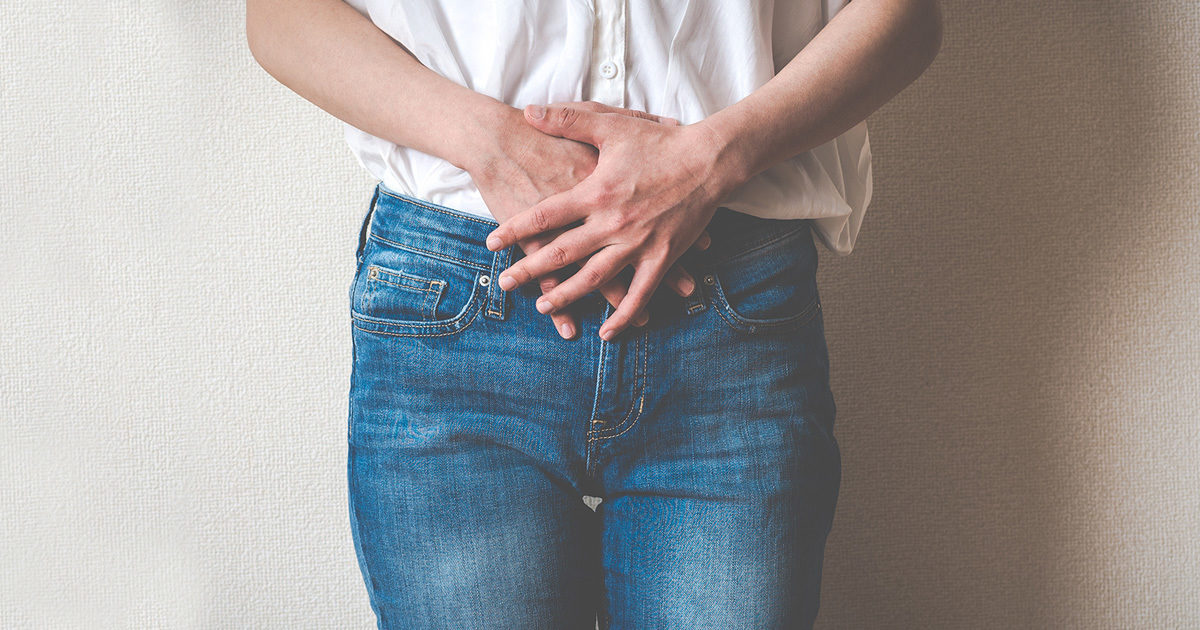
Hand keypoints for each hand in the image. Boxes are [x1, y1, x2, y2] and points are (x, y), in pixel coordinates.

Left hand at [485, 101, 737, 340]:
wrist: (710, 158)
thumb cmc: (661, 141)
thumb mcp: (611, 124)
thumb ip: (568, 120)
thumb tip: (529, 111)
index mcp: (596, 191)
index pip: (546, 216)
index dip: (516, 229)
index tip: (491, 243)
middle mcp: (613, 222)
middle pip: (563, 253)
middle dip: (530, 271)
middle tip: (505, 284)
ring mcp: (638, 243)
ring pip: (596, 278)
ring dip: (568, 295)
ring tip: (544, 307)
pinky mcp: (663, 257)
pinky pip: (640, 293)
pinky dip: (624, 315)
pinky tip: (608, 331)